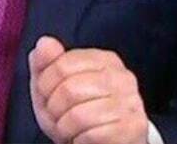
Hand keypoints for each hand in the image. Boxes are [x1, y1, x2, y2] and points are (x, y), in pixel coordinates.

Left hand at [29, 35, 148, 143]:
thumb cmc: (80, 116)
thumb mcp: (55, 89)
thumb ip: (46, 63)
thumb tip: (44, 42)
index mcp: (104, 60)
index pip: (62, 65)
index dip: (45, 87)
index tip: (50, 97)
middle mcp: (121, 76)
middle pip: (68, 89)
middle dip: (54, 110)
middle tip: (61, 117)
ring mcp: (130, 102)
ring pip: (78, 115)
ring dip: (65, 128)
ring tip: (72, 129)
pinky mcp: (132, 128)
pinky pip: (90, 135)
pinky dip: (79, 141)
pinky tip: (85, 138)